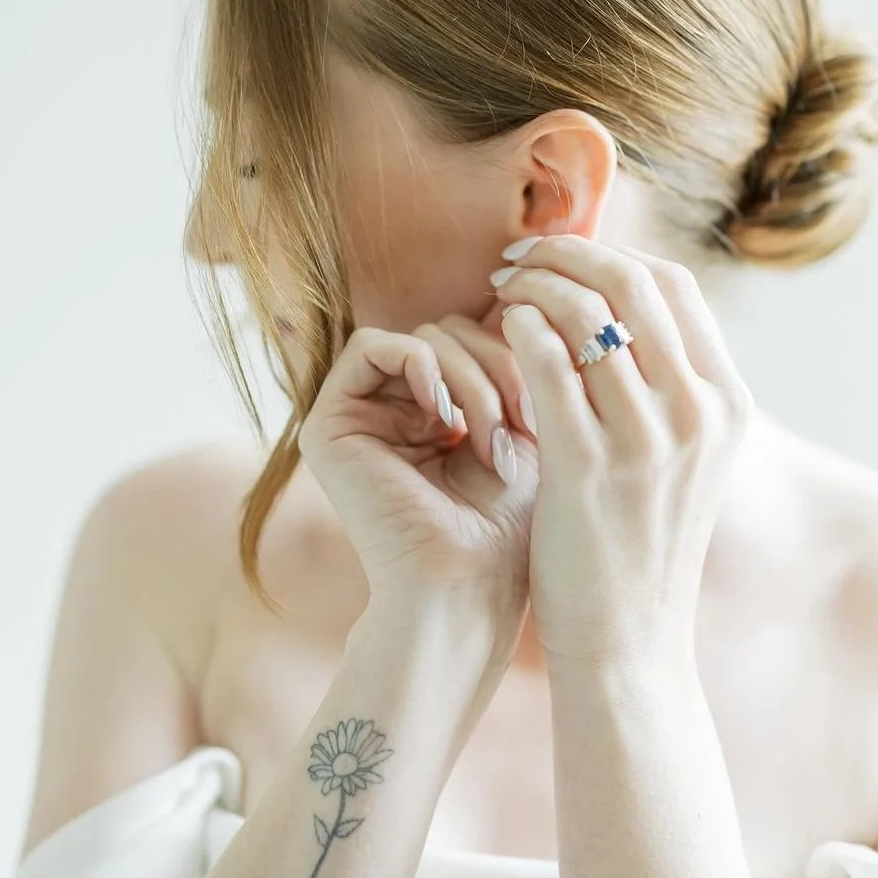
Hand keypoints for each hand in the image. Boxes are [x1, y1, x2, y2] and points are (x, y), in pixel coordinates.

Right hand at [297, 302, 538, 651]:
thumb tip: (539, 292)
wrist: (470, 586)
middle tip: (520, 424)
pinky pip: (373, 346)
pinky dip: (419, 365)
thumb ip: (522, 362)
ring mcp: (362, 415)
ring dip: (469, 376)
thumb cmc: (512, 524)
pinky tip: (445, 415)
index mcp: (444, 411)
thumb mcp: (530, 428)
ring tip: (487, 436)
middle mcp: (399, 409)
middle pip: (453, 329)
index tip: (549, 408)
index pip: (481, 336)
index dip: (520, 356)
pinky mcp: (327, 424)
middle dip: (498, 366)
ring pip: (423, 335)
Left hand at [494, 234, 753, 673]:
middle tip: (519, 257)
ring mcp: (647, 439)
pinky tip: (495, 330)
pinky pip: (546, 362)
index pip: (674, 285)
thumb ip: (665, 389)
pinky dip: (516, 329)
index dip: (614, 254)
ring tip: (499, 288)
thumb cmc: (640, 546)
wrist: (630, 643)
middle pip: (633, 281)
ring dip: (534, 284)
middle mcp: (698, 413)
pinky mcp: (588, 466)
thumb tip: (620, 313)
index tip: (567, 258)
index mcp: (727, 404)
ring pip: (586, 312)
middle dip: (569, 252)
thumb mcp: (682, 462)